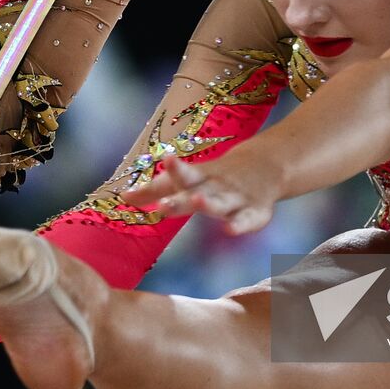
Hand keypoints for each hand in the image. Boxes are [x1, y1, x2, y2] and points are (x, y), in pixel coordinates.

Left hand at [121, 149, 282, 234]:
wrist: (266, 166)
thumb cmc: (216, 176)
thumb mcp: (188, 178)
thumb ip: (156, 189)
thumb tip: (123, 198)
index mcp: (200, 177)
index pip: (184, 174)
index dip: (175, 169)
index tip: (166, 158)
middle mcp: (217, 186)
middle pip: (198, 190)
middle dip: (182, 197)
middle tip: (164, 204)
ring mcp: (237, 199)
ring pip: (222, 203)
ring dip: (209, 203)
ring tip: (197, 201)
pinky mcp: (255, 213)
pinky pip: (247, 220)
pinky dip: (240, 225)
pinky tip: (230, 230)